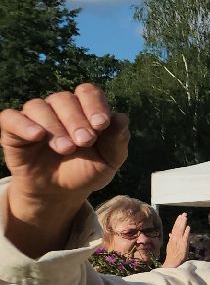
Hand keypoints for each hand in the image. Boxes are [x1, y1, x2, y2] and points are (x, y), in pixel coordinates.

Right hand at [0, 85, 128, 210]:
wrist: (60, 192)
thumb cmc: (86, 170)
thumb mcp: (109, 160)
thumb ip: (117, 141)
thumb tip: (122, 117)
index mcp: (84, 109)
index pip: (88, 92)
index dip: (95, 104)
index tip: (101, 124)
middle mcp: (59, 108)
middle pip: (64, 99)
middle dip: (77, 120)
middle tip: (85, 141)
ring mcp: (35, 117)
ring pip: (39, 106)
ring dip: (54, 126)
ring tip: (66, 148)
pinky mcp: (13, 130)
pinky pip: (11, 118)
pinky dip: (24, 124)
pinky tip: (38, 136)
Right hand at [163, 213, 189, 267]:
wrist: (172, 263)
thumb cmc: (173, 256)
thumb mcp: (171, 246)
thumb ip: (171, 239)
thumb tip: (170, 233)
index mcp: (172, 239)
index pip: (175, 228)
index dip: (177, 222)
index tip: (180, 216)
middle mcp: (175, 239)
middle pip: (177, 228)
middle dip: (180, 220)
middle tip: (184, 214)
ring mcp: (178, 242)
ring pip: (180, 231)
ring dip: (183, 223)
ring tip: (185, 217)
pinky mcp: (183, 245)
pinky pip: (185, 237)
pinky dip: (186, 232)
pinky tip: (188, 227)